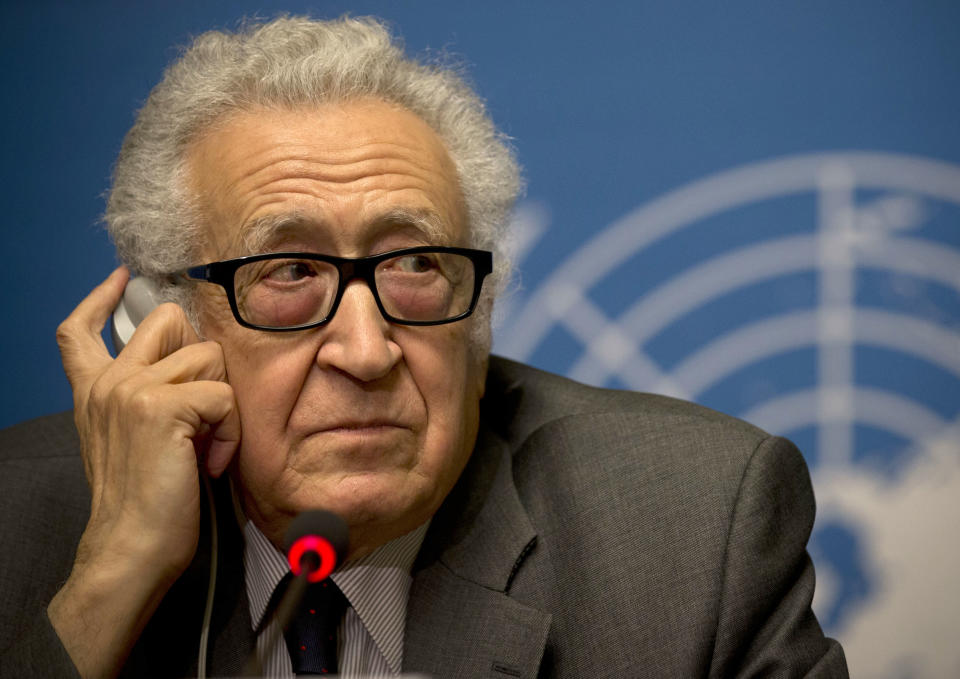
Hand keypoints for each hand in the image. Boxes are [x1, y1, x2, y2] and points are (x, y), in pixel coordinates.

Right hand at [47, 267, 240, 677]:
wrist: (131, 547)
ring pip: (208, 357)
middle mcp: (108, 382)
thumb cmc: (144, 501)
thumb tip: (188, 363)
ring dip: (221, 403)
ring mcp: (132, 390)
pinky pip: (224, 395)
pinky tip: (210, 461)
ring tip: (204, 446)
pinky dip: (229, 431)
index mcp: (95, 390)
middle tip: (200, 408)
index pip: (80, 330)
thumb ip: (143, 398)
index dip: (101, 299)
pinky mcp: (162, 407)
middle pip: (169, 321)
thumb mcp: (129, 440)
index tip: (121, 279)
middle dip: (201, 356)